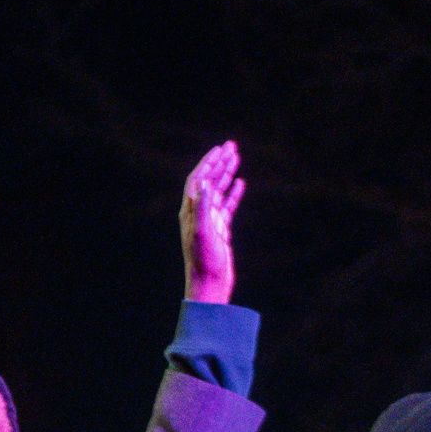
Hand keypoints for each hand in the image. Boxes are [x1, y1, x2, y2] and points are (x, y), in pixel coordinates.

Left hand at [180, 141, 243, 305]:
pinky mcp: (220, 230)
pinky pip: (227, 206)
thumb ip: (203, 207)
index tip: (220, 149)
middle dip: (219, 163)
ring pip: (219, 191)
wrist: (209, 285)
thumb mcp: (202, 232)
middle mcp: (198, 213)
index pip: (198, 180)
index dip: (208, 163)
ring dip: (226, 174)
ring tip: (236, 157)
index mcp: (190, 211)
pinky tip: (240, 183)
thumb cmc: (203, 261)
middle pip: (209, 181)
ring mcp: (210, 221)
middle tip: (231, 146)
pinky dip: (233, 193)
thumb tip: (206, 183)